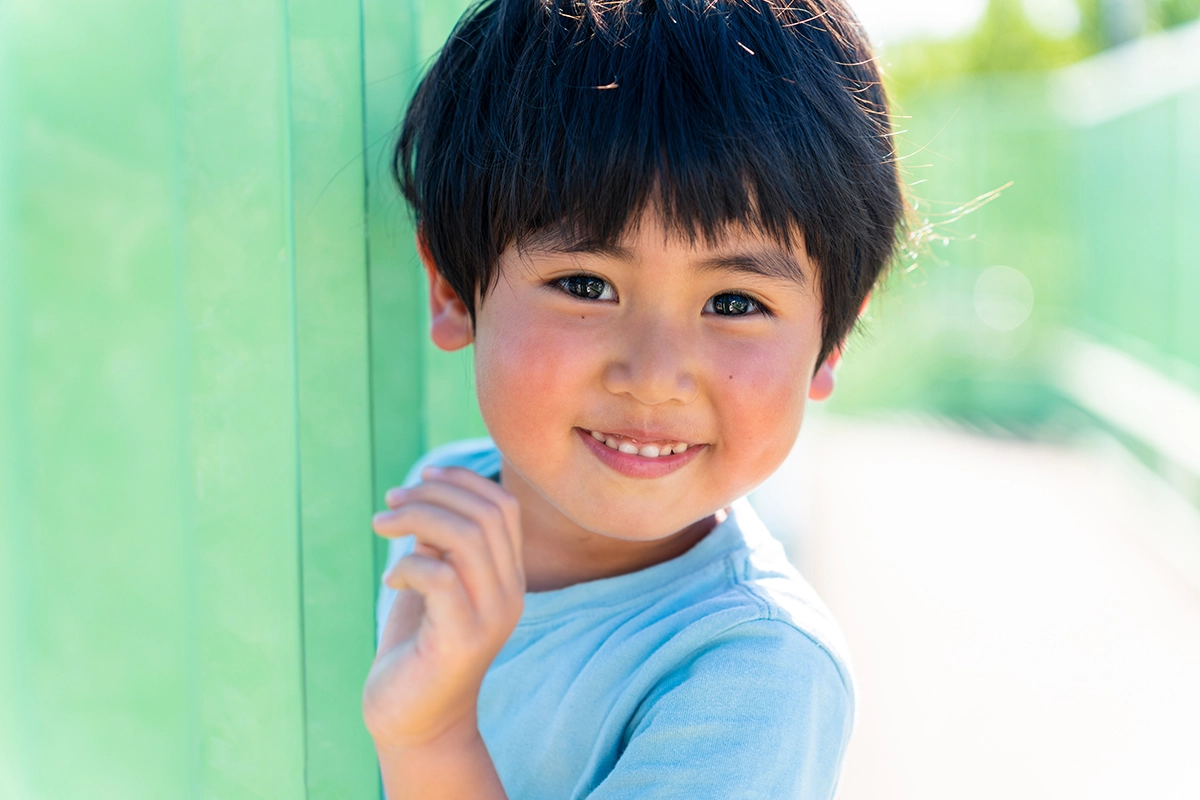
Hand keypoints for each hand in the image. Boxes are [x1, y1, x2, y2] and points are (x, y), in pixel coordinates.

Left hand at [364, 466, 524, 750]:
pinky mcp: (462, 641)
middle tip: (390, 501)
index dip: (464, 481)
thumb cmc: (416, 649)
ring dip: (416, 518)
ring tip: (380, 525)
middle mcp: (510, 594)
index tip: (423, 476)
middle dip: (434, 494)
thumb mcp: (432, 584)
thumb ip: (440, 544)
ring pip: (467, 538)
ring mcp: (491, 618)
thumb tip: (427, 496)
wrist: (414, 722)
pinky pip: (441, 577)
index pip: (504, 507)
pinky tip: (390, 581)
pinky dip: (408, 565)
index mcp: (508, 577)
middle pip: (487, 515)